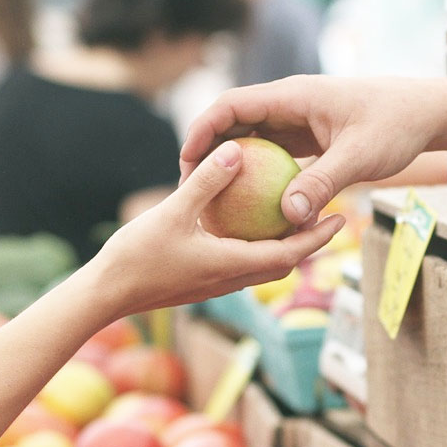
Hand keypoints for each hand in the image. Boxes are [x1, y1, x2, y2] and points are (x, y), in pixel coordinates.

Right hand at [89, 140, 345, 317]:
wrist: (105, 295)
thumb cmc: (136, 257)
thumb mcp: (172, 212)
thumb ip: (206, 182)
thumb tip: (236, 151)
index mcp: (232, 266)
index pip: (289, 254)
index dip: (318, 237)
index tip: (341, 219)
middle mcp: (230, 280)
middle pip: (283, 262)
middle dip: (309, 242)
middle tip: (329, 215)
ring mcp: (216, 284)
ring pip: (262, 265)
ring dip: (283, 245)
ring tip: (295, 217)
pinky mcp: (201, 282)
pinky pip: (240, 263)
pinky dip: (255, 246)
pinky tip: (246, 224)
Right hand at [180, 76, 444, 226]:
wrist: (426, 114)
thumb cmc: (396, 126)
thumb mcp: (359, 157)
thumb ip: (322, 183)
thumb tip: (288, 216)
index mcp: (293, 96)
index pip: (232, 105)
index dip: (203, 131)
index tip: (187, 162)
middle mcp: (290, 105)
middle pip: (234, 123)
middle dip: (209, 153)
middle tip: (191, 190)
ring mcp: (298, 121)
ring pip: (253, 141)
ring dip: (233, 167)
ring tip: (213, 202)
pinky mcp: (309, 138)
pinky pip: (274, 156)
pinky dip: (260, 177)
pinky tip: (253, 209)